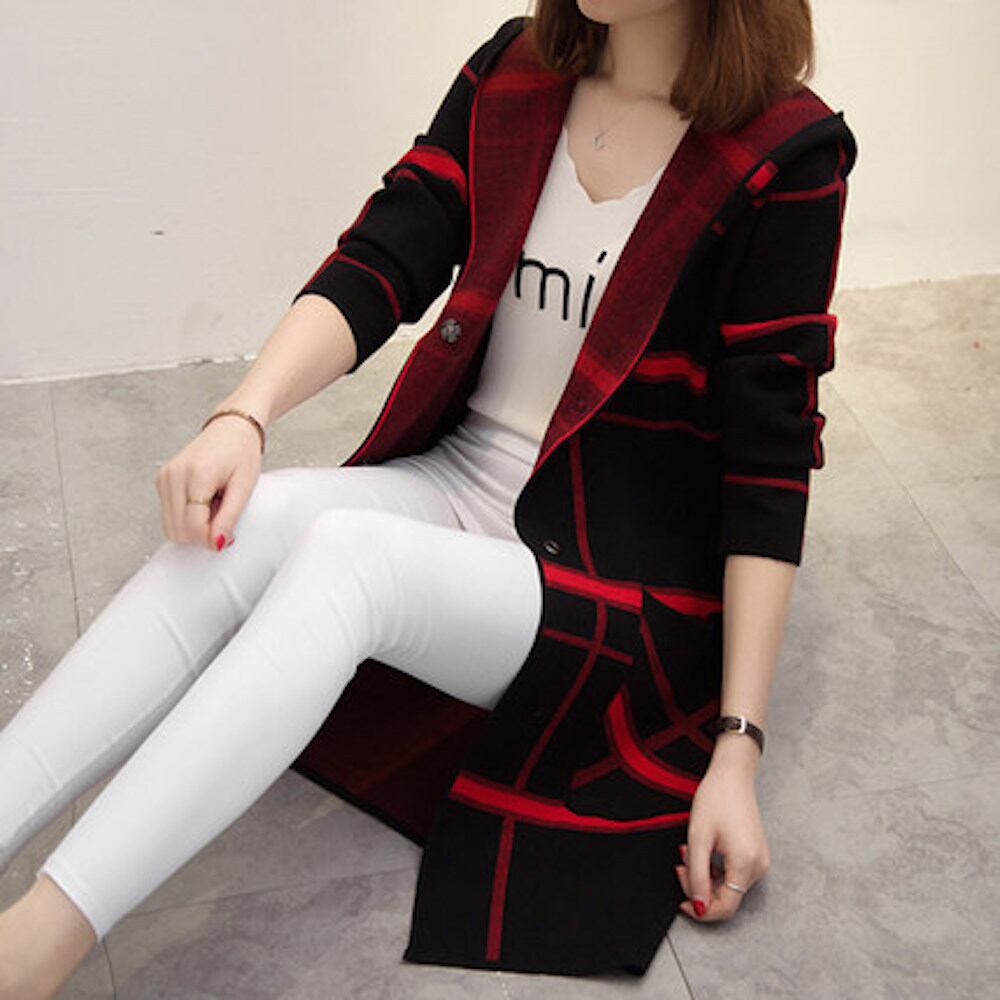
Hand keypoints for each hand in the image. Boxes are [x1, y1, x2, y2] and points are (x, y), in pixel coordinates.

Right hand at [154, 412, 262, 549]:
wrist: (231, 428)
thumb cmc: (241, 453)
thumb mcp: (244, 486)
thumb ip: (229, 516)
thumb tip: (216, 543)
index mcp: (197, 475)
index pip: (193, 526)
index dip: (210, 539)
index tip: (226, 537)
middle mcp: (174, 476)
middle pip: (179, 530)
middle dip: (202, 533)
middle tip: (222, 515)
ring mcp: (164, 477)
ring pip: (170, 526)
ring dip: (193, 526)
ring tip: (213, 506)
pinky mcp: (161, 480)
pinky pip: (169, 515)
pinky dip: (186, 517)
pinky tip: (203, 503)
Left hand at [674, 747, 769, 921]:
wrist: (732, 776)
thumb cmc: (716, 800)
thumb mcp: (698, 839)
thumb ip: (697, 876)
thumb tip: (699, 907)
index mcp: (746, 864)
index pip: (725, 907)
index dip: (701, 909)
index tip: (682, 903)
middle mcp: (758, 867)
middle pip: (726, 897)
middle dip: (699, 886)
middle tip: (681, 863)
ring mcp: (759, 861)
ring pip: (728, 886)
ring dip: (705, 876)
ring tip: (690, 852)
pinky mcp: (755, 854)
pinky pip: (733, 874)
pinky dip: (714, 869)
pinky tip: (702, 852)